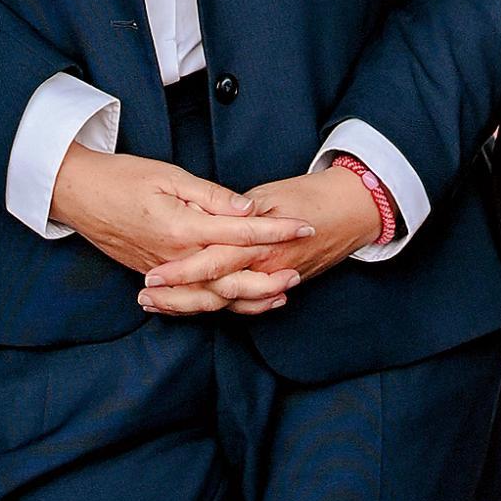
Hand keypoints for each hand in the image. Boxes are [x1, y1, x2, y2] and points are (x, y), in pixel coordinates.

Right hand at [50, 145, 315, 285]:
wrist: (77, 194)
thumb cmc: (122, 177)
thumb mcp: (169, 175)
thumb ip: (211, 196)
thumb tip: (248, 208)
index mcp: (182, 227)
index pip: (240, 232)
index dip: (275, 231)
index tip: (303, 228)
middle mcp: (175, 257)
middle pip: (231, 276)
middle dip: (268, 276)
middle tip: (299, 272)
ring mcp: (164, 271)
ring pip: (212, 295)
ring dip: (248, 297)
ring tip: (279, 295)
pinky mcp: (154, 275)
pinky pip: (191, 298)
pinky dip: (217, 303)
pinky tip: (236, 302)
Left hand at [139, 166, 383, 316]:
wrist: (355, 210)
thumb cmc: (312, 195)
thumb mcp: (272, 193)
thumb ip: (239, 209)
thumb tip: (214, 217)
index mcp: (260, 244)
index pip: (214, 262)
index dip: (182, 272)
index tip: (153, 277)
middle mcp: (266, 269)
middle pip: (215, 292)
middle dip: (179, 298)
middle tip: (146, 298)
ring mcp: (274, 280)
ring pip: (228, 303)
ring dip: (192, 306)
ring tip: (159, 305)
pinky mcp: (279, 283)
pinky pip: (246, 303)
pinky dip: (220, 307)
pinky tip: (198, 305)